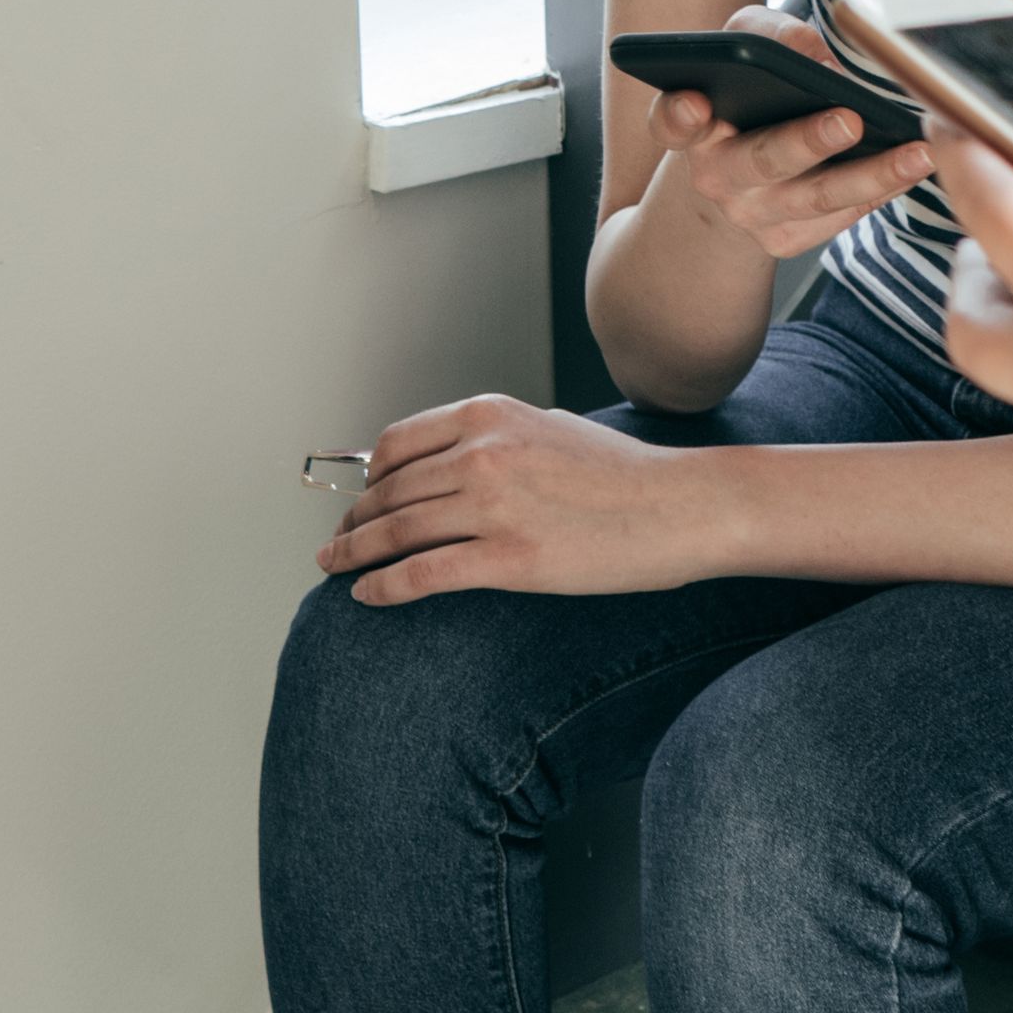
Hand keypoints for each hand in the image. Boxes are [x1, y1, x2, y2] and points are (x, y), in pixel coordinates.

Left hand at [316, 393, 736, 603]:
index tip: (360, 499)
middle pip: (389, 492)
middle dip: (354, 521)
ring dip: (353, 554)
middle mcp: (480, 455)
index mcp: (487, 415)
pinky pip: (423, 574)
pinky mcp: (508, 559)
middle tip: (337, 541)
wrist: (678, 506)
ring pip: (395, 532)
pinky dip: (384, 587)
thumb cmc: (622, 473)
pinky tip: (366, 597)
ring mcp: (492, 507)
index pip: (397, 445)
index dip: (368, 478)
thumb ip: (493, 438)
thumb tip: (449, 461)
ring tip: (335, 568)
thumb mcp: (548, 428)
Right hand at [627, 5, 935, 262]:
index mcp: (693, 125)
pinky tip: (914, 167)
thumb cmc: (748, 95)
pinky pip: (841, 217)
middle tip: (848, 119)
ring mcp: (751, 214)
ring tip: (915, 152)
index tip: (696, 103)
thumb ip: (770, 34)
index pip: (671, 119)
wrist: (739, 175)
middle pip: (760, 160)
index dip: (679, 113)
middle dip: (806, 141)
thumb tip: (815, 52)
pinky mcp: (786, 239)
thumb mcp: (748, 48)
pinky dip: (881, 191)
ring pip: (815, 198)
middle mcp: (715, 175)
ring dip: (870, 175)